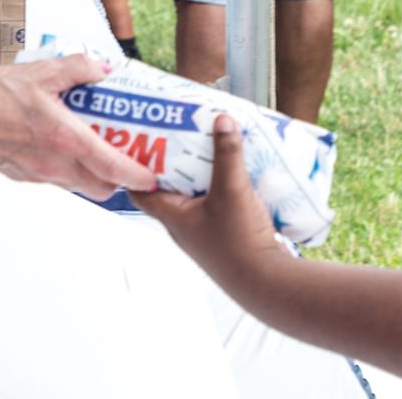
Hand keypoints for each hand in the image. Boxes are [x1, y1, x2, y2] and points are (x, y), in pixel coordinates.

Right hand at [0, 55, 159, 199]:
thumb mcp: (41, 71)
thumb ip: (79, 68)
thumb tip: (102, 69)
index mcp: (64, 138)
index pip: (113, 168)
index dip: (139, 176)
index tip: (153, 176)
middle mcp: (54, 163)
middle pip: (102, 187)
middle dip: (119, 177)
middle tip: (127, 153)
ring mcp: (37, 174)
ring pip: (78, 184)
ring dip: (92, 172)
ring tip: (95, 143)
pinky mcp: (22, 175)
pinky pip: (55, 178)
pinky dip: (67, 167)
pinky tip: (60, 141)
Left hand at [130, 114, 286, 290]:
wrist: (268, 282)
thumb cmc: (239, 240)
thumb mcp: (232, 189)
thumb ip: (227, 153)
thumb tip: (221, 118)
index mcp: (172, 216)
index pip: (138, 190)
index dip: (133, 166)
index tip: (139, 140)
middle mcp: (183, 226)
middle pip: (168, 188)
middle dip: (172, 161)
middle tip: (178, 132)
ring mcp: (204, 232)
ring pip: (194, 196)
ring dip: (199, 174)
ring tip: (207, 145)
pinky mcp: (225, 235)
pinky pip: (216, 204)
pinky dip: (220, 187)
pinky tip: (234, 171)